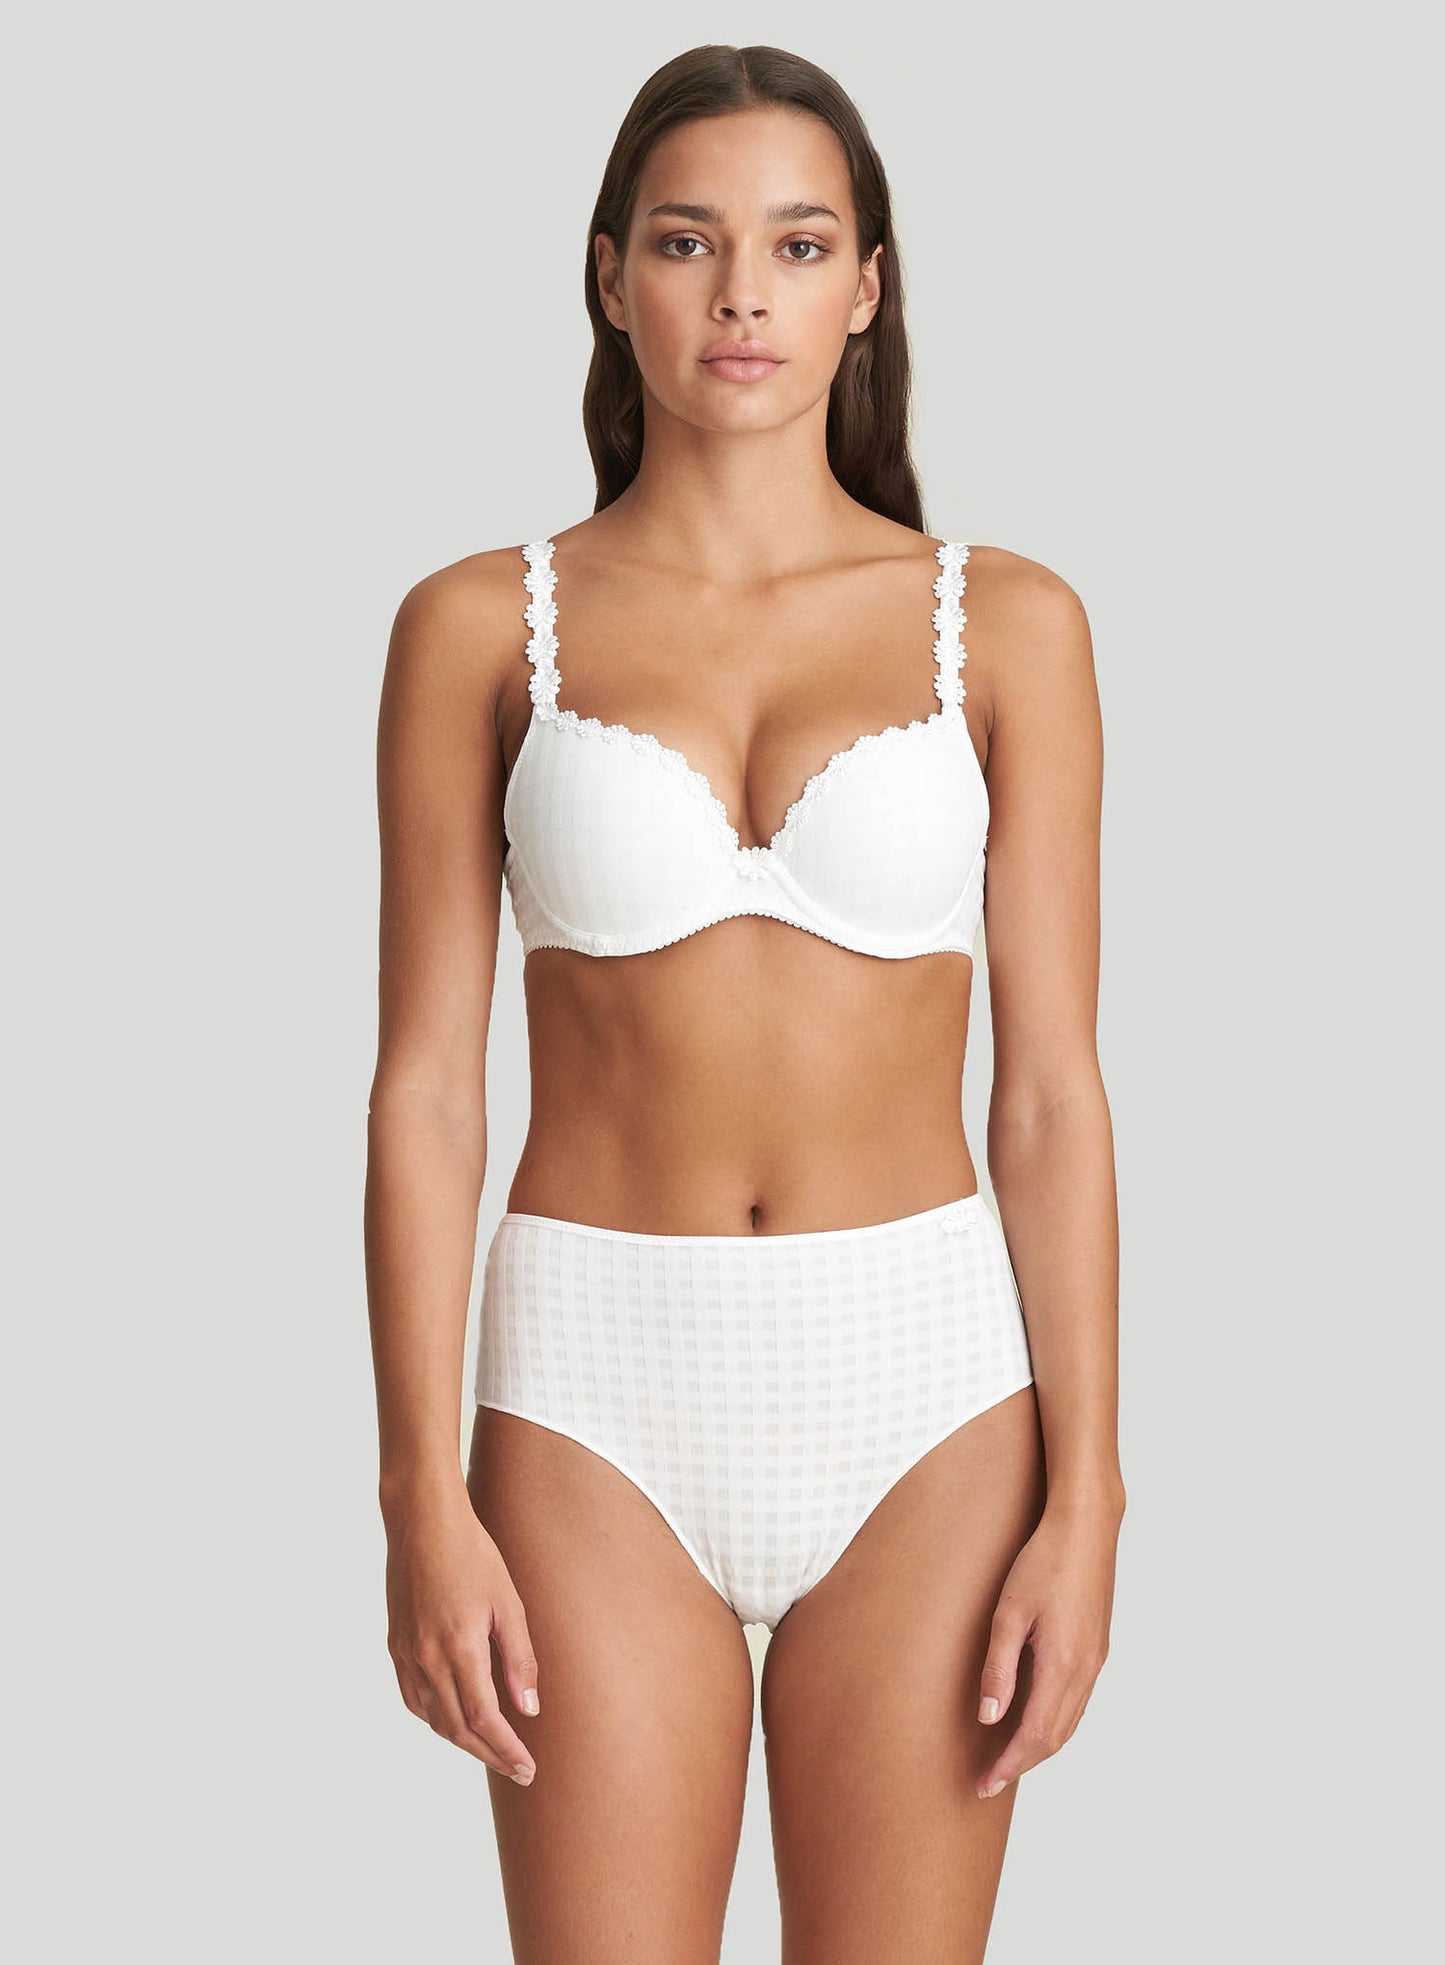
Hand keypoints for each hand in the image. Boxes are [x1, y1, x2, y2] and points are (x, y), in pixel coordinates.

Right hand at [384, 1485, 540, 1784]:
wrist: (422, 1522)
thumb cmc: (472, 1553)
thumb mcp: (508, 1601)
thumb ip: (519, 1658)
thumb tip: (529, 1709)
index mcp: (460, 1647)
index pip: (485, 1719)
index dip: (506, 1749)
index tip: (527, 1768)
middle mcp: (428, 1658)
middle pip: (459, 1728)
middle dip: (489, 1754)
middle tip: (516, 1769)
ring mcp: (407, 1654)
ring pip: (434, 1718)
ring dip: (463, 1741)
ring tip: (491, 1748)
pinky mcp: (395, 1646)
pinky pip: (413, 1699)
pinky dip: (435, 1717)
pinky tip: (454, 1717)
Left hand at [974, 1499, 1120, 1799]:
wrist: (1086, 1527)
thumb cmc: (1043, 1562)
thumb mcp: (1009, 1612)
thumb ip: (998, 1668)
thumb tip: (988, 1717)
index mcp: (1062, 1666)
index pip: (1033, 1736)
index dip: (1008, 1766)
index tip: (983, 1786)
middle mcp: (1085, 1671)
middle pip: (1054, 1738)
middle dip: (1021, 1764)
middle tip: (990, 1781)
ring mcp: (1096, 1661)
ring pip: (1069, 1723)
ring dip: (1040, 1747)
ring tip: (1009, 1759)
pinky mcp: (1098, 1648)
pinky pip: (1078, 1703)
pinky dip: (1056, 1724)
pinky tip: (1037, 1720)